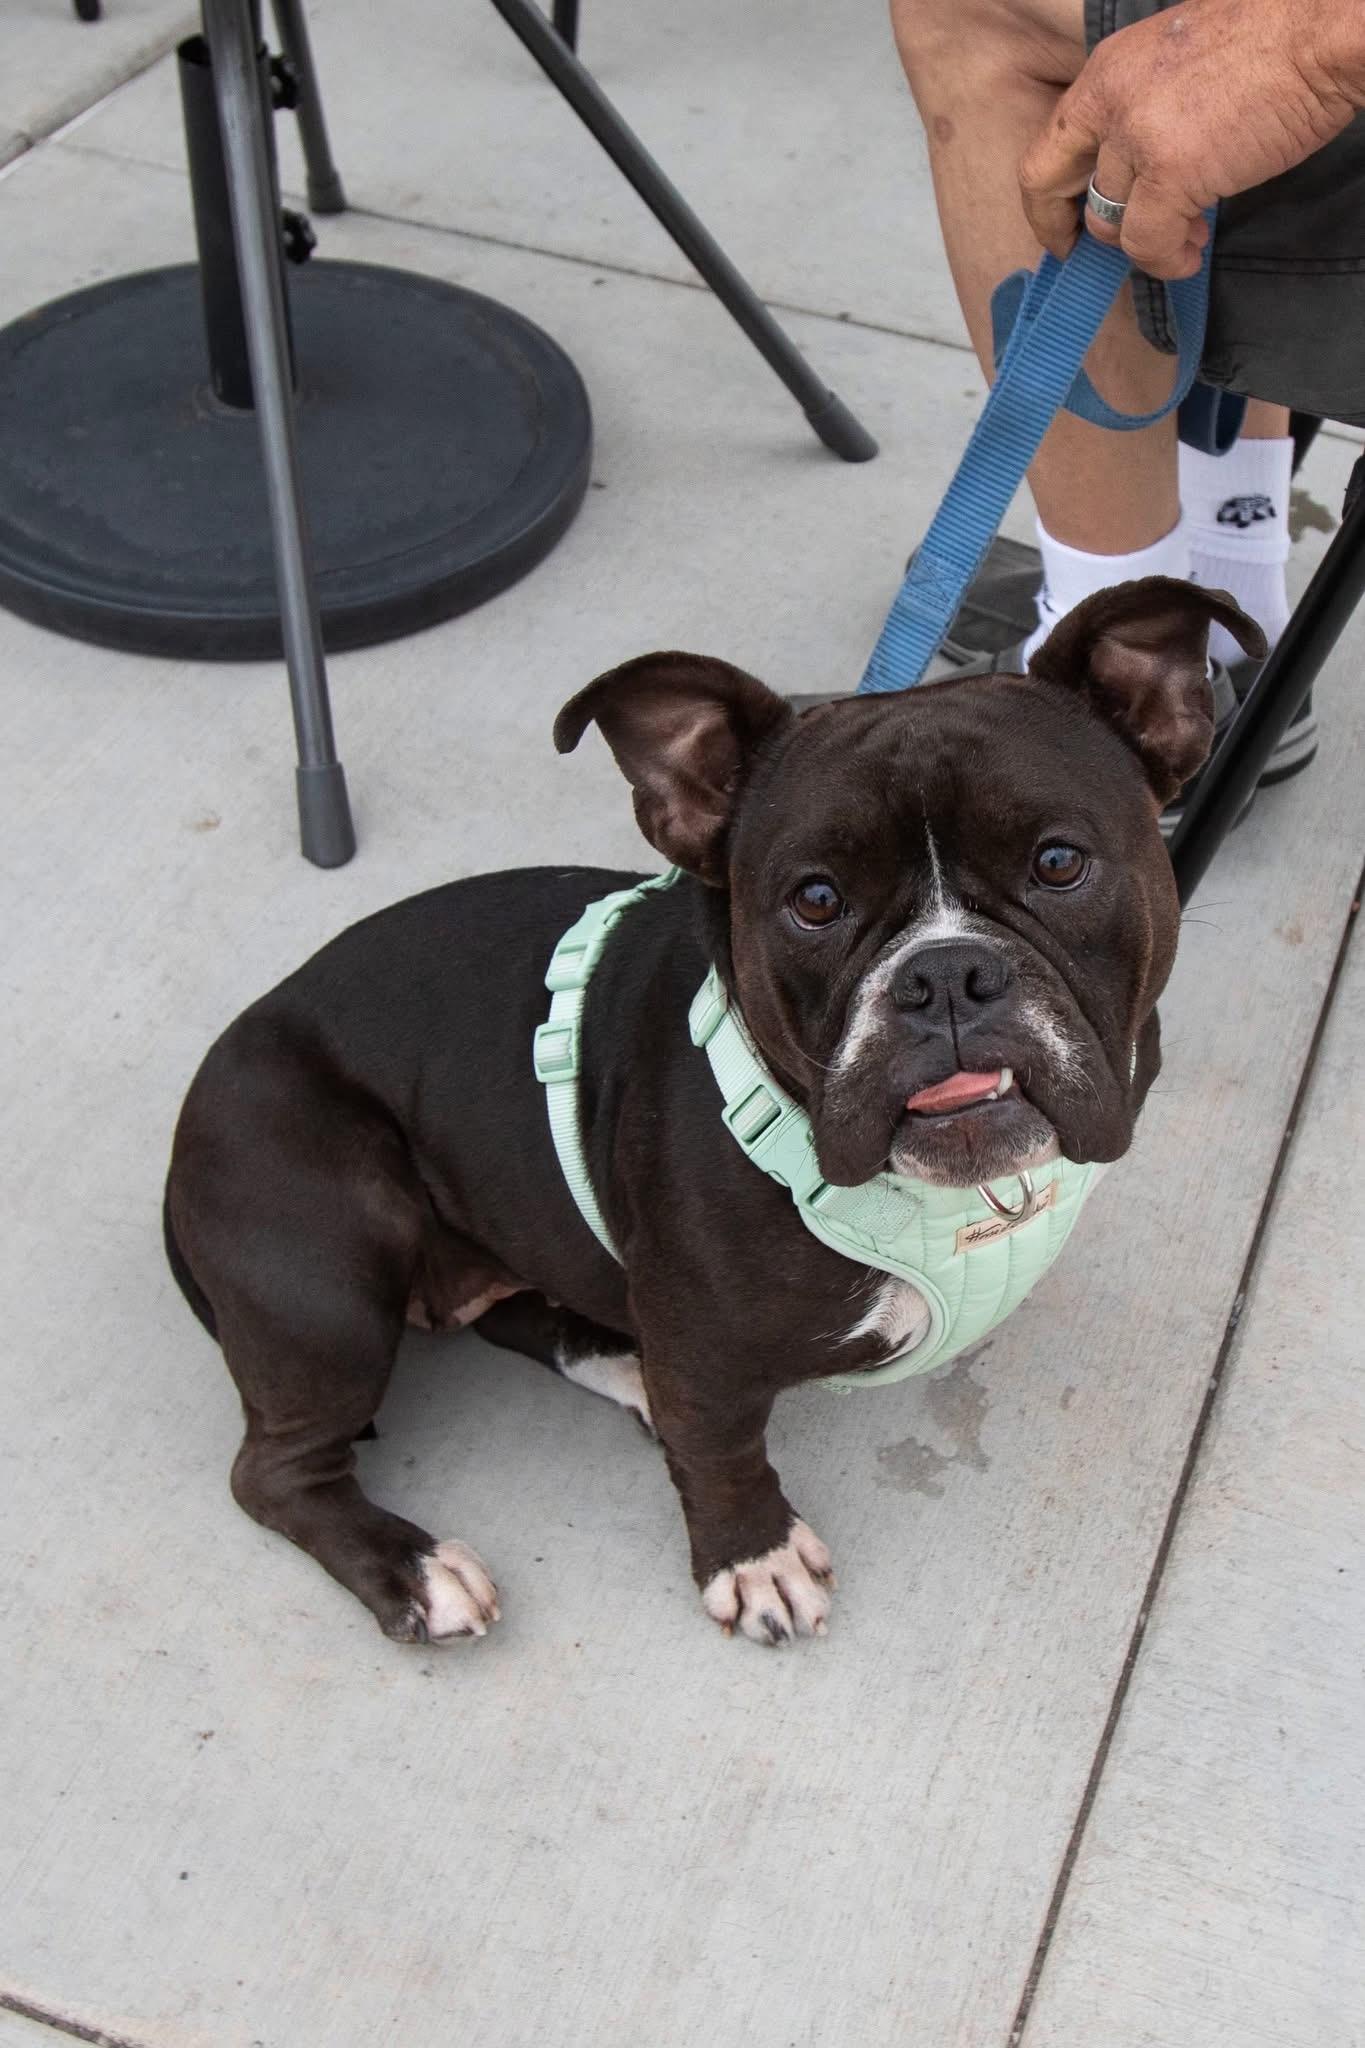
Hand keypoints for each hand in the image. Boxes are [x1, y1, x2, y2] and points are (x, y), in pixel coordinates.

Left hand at [1019, 0, 1364, 278]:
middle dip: (1068, 228)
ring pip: (1108, 221)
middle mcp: (1111, 100)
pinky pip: (1147, 243)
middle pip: (1049, 182)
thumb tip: (1137, 167)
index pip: (1050, 144)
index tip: (1065, 225)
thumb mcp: (1178, 64)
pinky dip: (1166, 260)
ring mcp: (1138, 137)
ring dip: (1141, 243)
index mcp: (1109, 69)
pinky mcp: (1171, 173)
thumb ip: (1144, 109)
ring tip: (1185, 240)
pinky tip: (1190, 255)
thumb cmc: (1270, 43)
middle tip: (1099, 252)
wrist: (1321, 32)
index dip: (1049, 196)